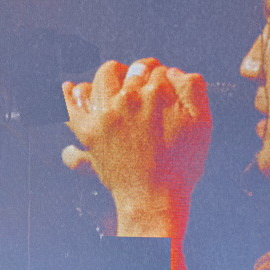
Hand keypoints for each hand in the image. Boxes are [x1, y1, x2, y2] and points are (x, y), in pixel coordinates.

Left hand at [62, 58, 211, 230]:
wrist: (155, 198)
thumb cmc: (181, 165)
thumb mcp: (201, 123)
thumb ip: (192, 89)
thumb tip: (172, 70)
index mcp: (157, 93)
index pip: (158, 70)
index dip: (162, 77)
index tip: (163, 86)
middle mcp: (129, 98)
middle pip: (132, 70)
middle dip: (140, 74)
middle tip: (144, 88)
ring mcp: (106, 113)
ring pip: (104, 77)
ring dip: (111, 77)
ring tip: (116, 84)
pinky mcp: (89, 131)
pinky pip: (71, 107)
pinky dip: (67, 96)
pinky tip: (68, 88)